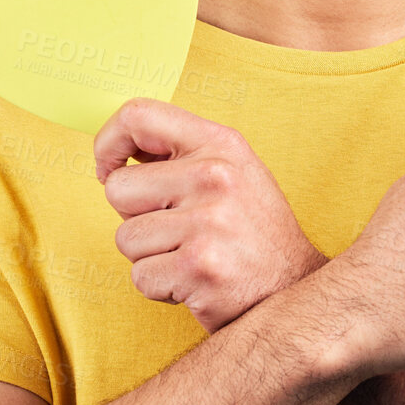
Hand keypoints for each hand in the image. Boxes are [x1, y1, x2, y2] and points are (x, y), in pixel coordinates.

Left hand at [93, 98, 325, 332]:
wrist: (296, 289)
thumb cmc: (254, 233)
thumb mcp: (233, 172)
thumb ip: (183, 155)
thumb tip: (118, 149)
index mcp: (220, 144)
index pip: (138, 116)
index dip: (108, 142)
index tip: (109, 168)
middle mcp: (214, 176)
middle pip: (117, 188)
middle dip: (133, 216)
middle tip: (175, 229)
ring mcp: (207, 221)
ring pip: (126, 238)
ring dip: (149, 256)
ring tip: (190, 255)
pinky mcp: (198, 266)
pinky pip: (140, 276)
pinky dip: (160, 287)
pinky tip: (195, 281)